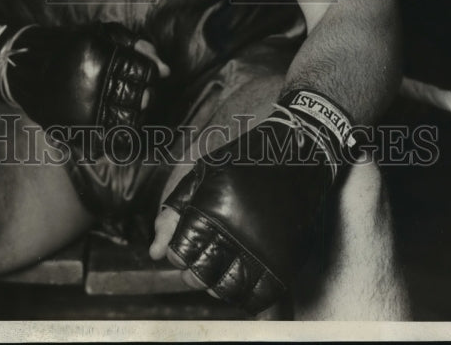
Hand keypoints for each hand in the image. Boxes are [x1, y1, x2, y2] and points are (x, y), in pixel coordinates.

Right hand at [0, 21, 168, 132]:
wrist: (21, 64)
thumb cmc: (65, 45)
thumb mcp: (98, 33)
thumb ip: (134, 45)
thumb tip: (165, 69)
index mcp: (102, 59)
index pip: (145, 74)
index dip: (150, 76)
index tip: (144, 77)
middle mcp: (94, 87)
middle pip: (140, 101)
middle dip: (144, 99)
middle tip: (138, 96)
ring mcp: (83, 113)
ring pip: (126, 126)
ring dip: (133, 121)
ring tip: (128, 114)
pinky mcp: (71, 132)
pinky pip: (103, 146)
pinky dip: (113, 143)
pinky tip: (113, 133)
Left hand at [149, 100, 342, 313]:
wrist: (296, 152)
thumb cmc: (245, 158)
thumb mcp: (203, 173)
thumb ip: (175, 210)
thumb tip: (155, 252)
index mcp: (211, 209)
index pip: (180, 254)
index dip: (177, 252)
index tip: (185, 244)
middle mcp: (235, 234)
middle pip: (200, 276)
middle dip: (193, 271)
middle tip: (202, 257)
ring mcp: (262, 251)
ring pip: (227, 290)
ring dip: (218, 284)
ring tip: (221, 265)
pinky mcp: (285, 261)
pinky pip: (259, 298)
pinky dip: (246, 296)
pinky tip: (242, 277)